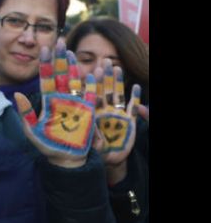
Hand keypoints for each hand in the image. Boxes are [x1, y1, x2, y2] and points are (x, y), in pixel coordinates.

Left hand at [15, 40, 95, 167]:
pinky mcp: (88, 110)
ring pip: (74, 79)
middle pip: (61, 73)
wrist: (66, 158)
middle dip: (59, 58)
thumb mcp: (32, 130)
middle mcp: (62, 98)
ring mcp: (76, 102)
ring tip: (70, 51)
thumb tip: (17, 94)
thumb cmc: (47, 145)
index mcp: (48, 101)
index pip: (46, 78)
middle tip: (58, 40)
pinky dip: (91, 83)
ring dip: (73, 66)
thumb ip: (26, 113)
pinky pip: (91, 94)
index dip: (46, 63)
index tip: (44, 48)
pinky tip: (92, 71)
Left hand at [91, 59, 139, 182]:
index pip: (89, 94)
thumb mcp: (88, 144)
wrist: (108, 161)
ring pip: (117, 94)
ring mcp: (117, 114)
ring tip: (117, 68)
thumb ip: (89, 133)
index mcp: (91, 114)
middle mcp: (104, 111)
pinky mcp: (129, 121)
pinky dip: (134, 98)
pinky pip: (132, 108)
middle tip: (104, 61)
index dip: (89, 82)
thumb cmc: (93, 152)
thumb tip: (88, 124)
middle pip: (104, 90)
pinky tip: (135, 87)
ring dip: (117, 82)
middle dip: (104, 76)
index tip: (91, 70)